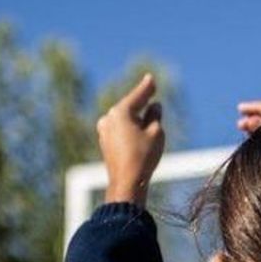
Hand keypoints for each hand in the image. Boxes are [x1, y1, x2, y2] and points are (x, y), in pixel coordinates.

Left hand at [98, 73, 164, 203]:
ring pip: (125, 119)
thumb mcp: (156, 133)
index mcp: (120, 112)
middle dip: (142, 103)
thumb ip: (155, 116)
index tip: (151, 78)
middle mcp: (108, 118)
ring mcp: (104, 131)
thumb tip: (154, 107)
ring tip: (149, 117)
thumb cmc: (143, 157)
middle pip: (130, 106)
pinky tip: (138, 132)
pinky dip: (130, 128)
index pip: (138, 96)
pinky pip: (120, 129)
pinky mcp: (105, 142)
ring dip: (136, 117)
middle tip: (152, 93)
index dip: (147, 87)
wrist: (126, 183)